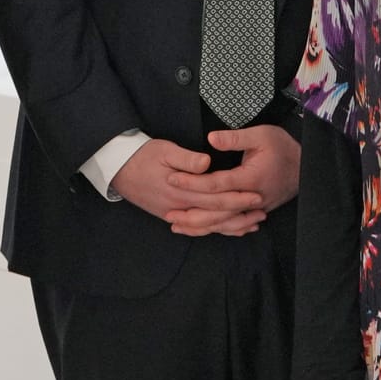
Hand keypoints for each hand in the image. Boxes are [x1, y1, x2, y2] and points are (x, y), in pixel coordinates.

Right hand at [111, 138, 265, 236]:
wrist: (118, 169)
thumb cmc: (143, 155)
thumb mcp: (164, 150)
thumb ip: (186, 158)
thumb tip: (206, 163)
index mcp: (181, 189)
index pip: (215, 196)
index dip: (237, 197)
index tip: (256, 195)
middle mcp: (179, 206)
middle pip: (215, 215)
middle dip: (240, 214)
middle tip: (262, 211)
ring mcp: (174, 214)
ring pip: (208, 226)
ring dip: (231, 226)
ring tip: (252, 224)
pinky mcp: (171, 216)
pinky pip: (197, 228)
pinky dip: (215, 229)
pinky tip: (228, 229)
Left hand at [162, 124, 300, 235]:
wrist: (307, 167)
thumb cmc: (282, 147)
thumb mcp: (261, 135)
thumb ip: (235, 138)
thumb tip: (210, 139)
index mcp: (249, 178)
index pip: (215, 184)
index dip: (192, 182)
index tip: (172, 178)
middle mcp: (251, 199)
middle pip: (217, 212)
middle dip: (191, 214)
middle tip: (168, 214)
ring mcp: (255, 209)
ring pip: (224, 223)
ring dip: (200, 226)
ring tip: (177, 226)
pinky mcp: (256, 213)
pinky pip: (233, 226)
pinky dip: (216, 229)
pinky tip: (201, 230)